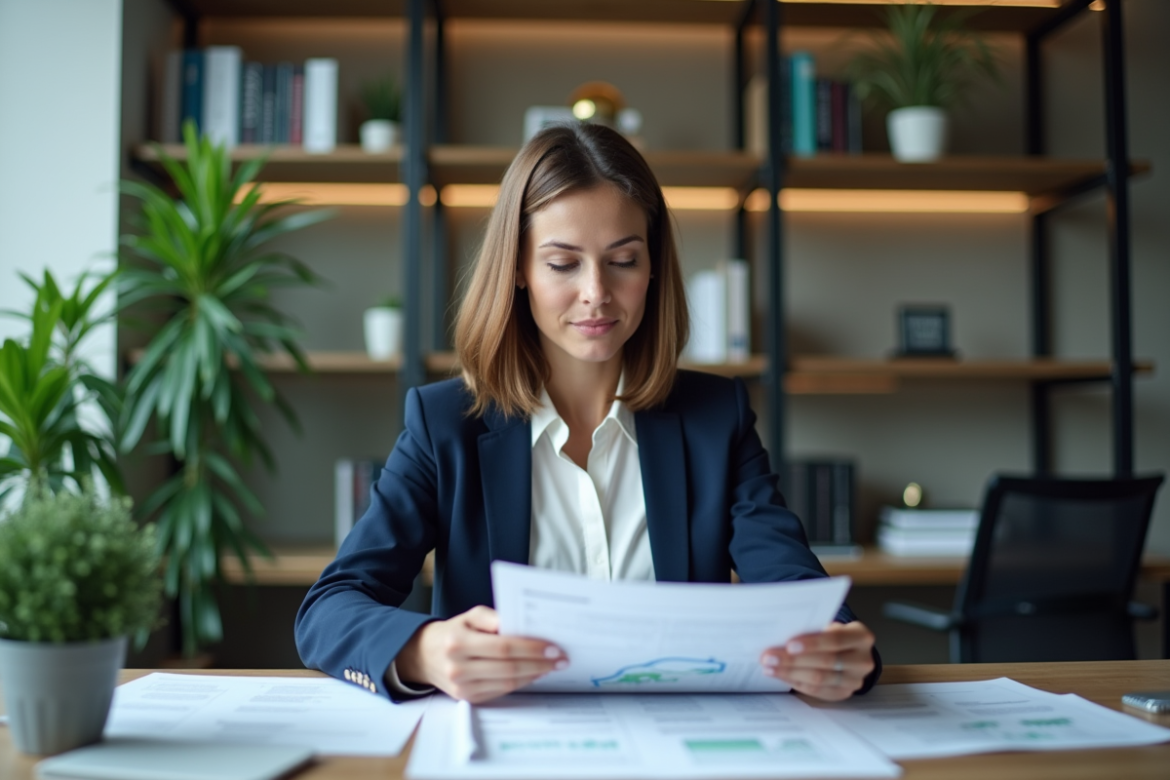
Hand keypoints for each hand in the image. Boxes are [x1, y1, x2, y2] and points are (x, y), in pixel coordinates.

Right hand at [395, 605, 567, 702]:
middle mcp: (459, 667)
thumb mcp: (470, 616)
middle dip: (539, 663)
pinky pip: (501, 691)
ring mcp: (462, 687)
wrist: (425, 656)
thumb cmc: (453, 632)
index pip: (503, 647)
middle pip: (509, 668)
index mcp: (459, 642)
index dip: (531, 648)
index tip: (553, 647)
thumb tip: (523, 626)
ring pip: (507, 682)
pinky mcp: (468, 698)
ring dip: (534, 674)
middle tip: (560, 658)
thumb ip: (495, 617)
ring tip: (551, 666)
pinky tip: (533, 673)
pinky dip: (521, 682)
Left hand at [760, 621, 874, 700]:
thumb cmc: (836, 635)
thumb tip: (780, 636)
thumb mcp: (831, 627)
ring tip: (769, 667)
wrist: (852, 652)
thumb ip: (814, 630)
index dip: (812, 644)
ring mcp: (855, 680)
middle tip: (769, 657)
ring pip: (819, 679)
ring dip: (790, 673)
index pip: (835, 640)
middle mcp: (862, 661)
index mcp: (861, 637)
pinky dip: (796, 682)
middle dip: (794, 660)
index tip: (788, 645)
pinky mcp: (843, 693)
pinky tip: (780, 675)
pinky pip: (816, 690)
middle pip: (825, 662)